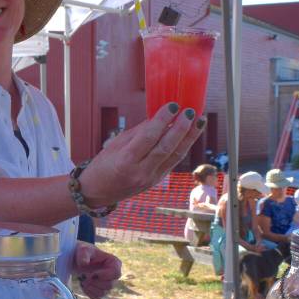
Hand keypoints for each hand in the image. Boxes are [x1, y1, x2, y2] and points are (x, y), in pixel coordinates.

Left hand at [73, 241, 121, 298]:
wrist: (76, 260)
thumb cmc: (83, 252)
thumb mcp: (83, 249)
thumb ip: (84, 254)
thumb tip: (84, 264)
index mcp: (114, 263)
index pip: (116, 274)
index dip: (104, 276)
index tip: (92, 273)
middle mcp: (113, 275)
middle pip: (109, 285)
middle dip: (95, 282)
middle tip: (84, 277)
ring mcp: (108, 284)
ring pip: (103, 293)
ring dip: (90, 287)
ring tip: (82, 280)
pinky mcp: (100, 291)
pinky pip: (96, 298)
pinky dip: (88, 292)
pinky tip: (83, 285)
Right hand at [78, 104, 204, 207]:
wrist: (98, 192)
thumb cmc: (103, 165)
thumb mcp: (115, 145)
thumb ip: (139, 132)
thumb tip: (159, 118)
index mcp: (126, 160)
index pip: (148, 137)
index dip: (162, 120)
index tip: (173, 105)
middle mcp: (140, 172)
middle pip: (166, 147)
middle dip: (181, 128)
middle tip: (191, 112)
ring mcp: (150, 179)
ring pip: (175, 156)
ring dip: (189, 137)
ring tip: (200, 121)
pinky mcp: (156, 181)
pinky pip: (173, 162)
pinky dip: (182, 147)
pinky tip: (189, 135)